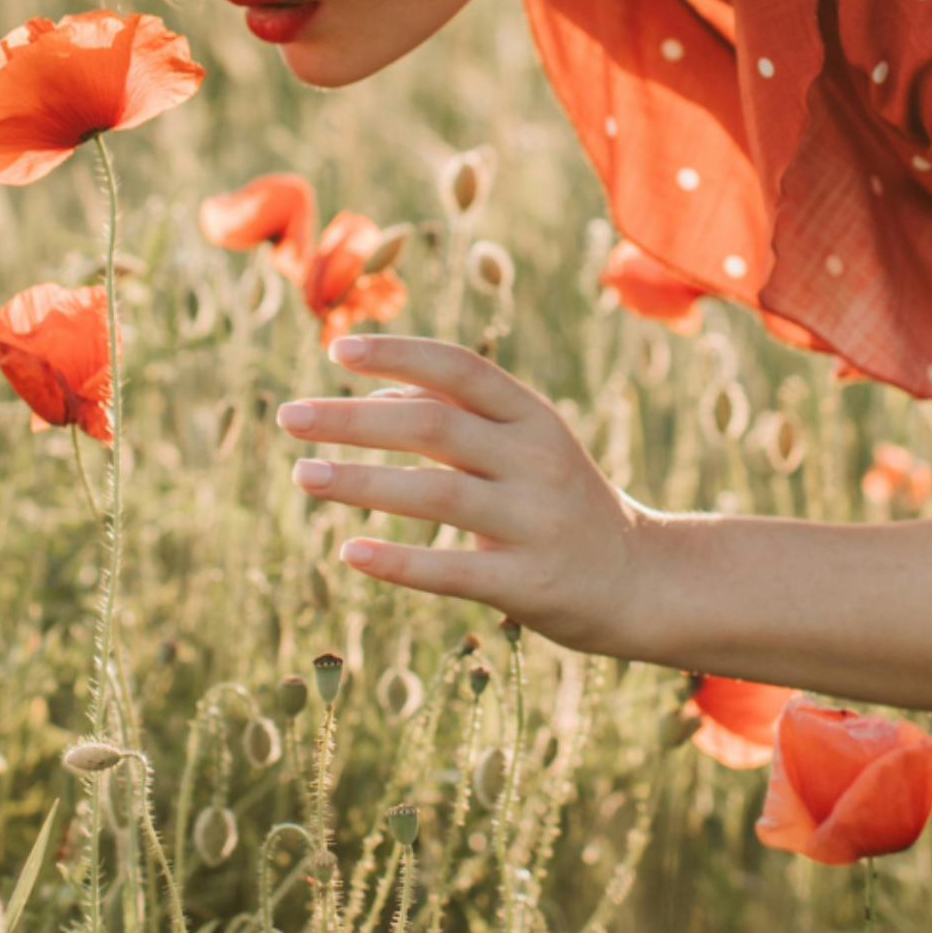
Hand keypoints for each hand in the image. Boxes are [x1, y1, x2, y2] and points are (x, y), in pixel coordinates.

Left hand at [275, 333, 655, 655]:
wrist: (643, 580)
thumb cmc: (562, 502)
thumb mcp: (529, 445)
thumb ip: (461, 417)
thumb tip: (374, 393)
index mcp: (534, 417)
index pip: (460, 367)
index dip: (397, 352)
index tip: (335, 349)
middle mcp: (537, 460)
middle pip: (434, 424)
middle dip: (354, 418)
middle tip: (288, 417)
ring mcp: (535, 521)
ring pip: (436, 494)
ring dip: (360, 483)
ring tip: (301, 476)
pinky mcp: (530, 583)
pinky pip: (453, 570)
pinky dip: (398, 560)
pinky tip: (349, 553)